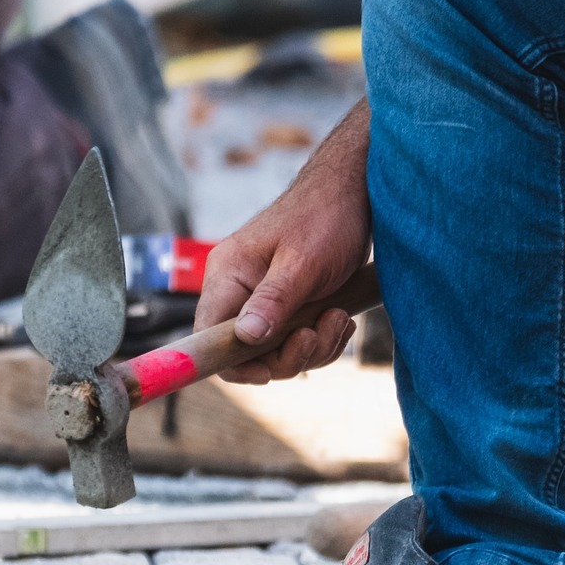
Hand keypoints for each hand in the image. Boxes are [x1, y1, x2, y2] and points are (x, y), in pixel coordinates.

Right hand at [199, 99, 372, 383]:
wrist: (357, 194)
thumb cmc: (326, 217)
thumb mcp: (302, 263)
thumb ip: (272, 301)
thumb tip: (244, 338)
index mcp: (227, 275)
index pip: (208, 334)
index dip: (233, 362)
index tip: (269, 371)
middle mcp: (239, 290)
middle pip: (248, 352)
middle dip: (290, 354)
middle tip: (319, 332)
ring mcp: (264, 300)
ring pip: (278, 351)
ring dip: (315, 346)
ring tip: (339, 318)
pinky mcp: (289, 306)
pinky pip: (298, 341)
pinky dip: (322, 339)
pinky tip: (341, 318)